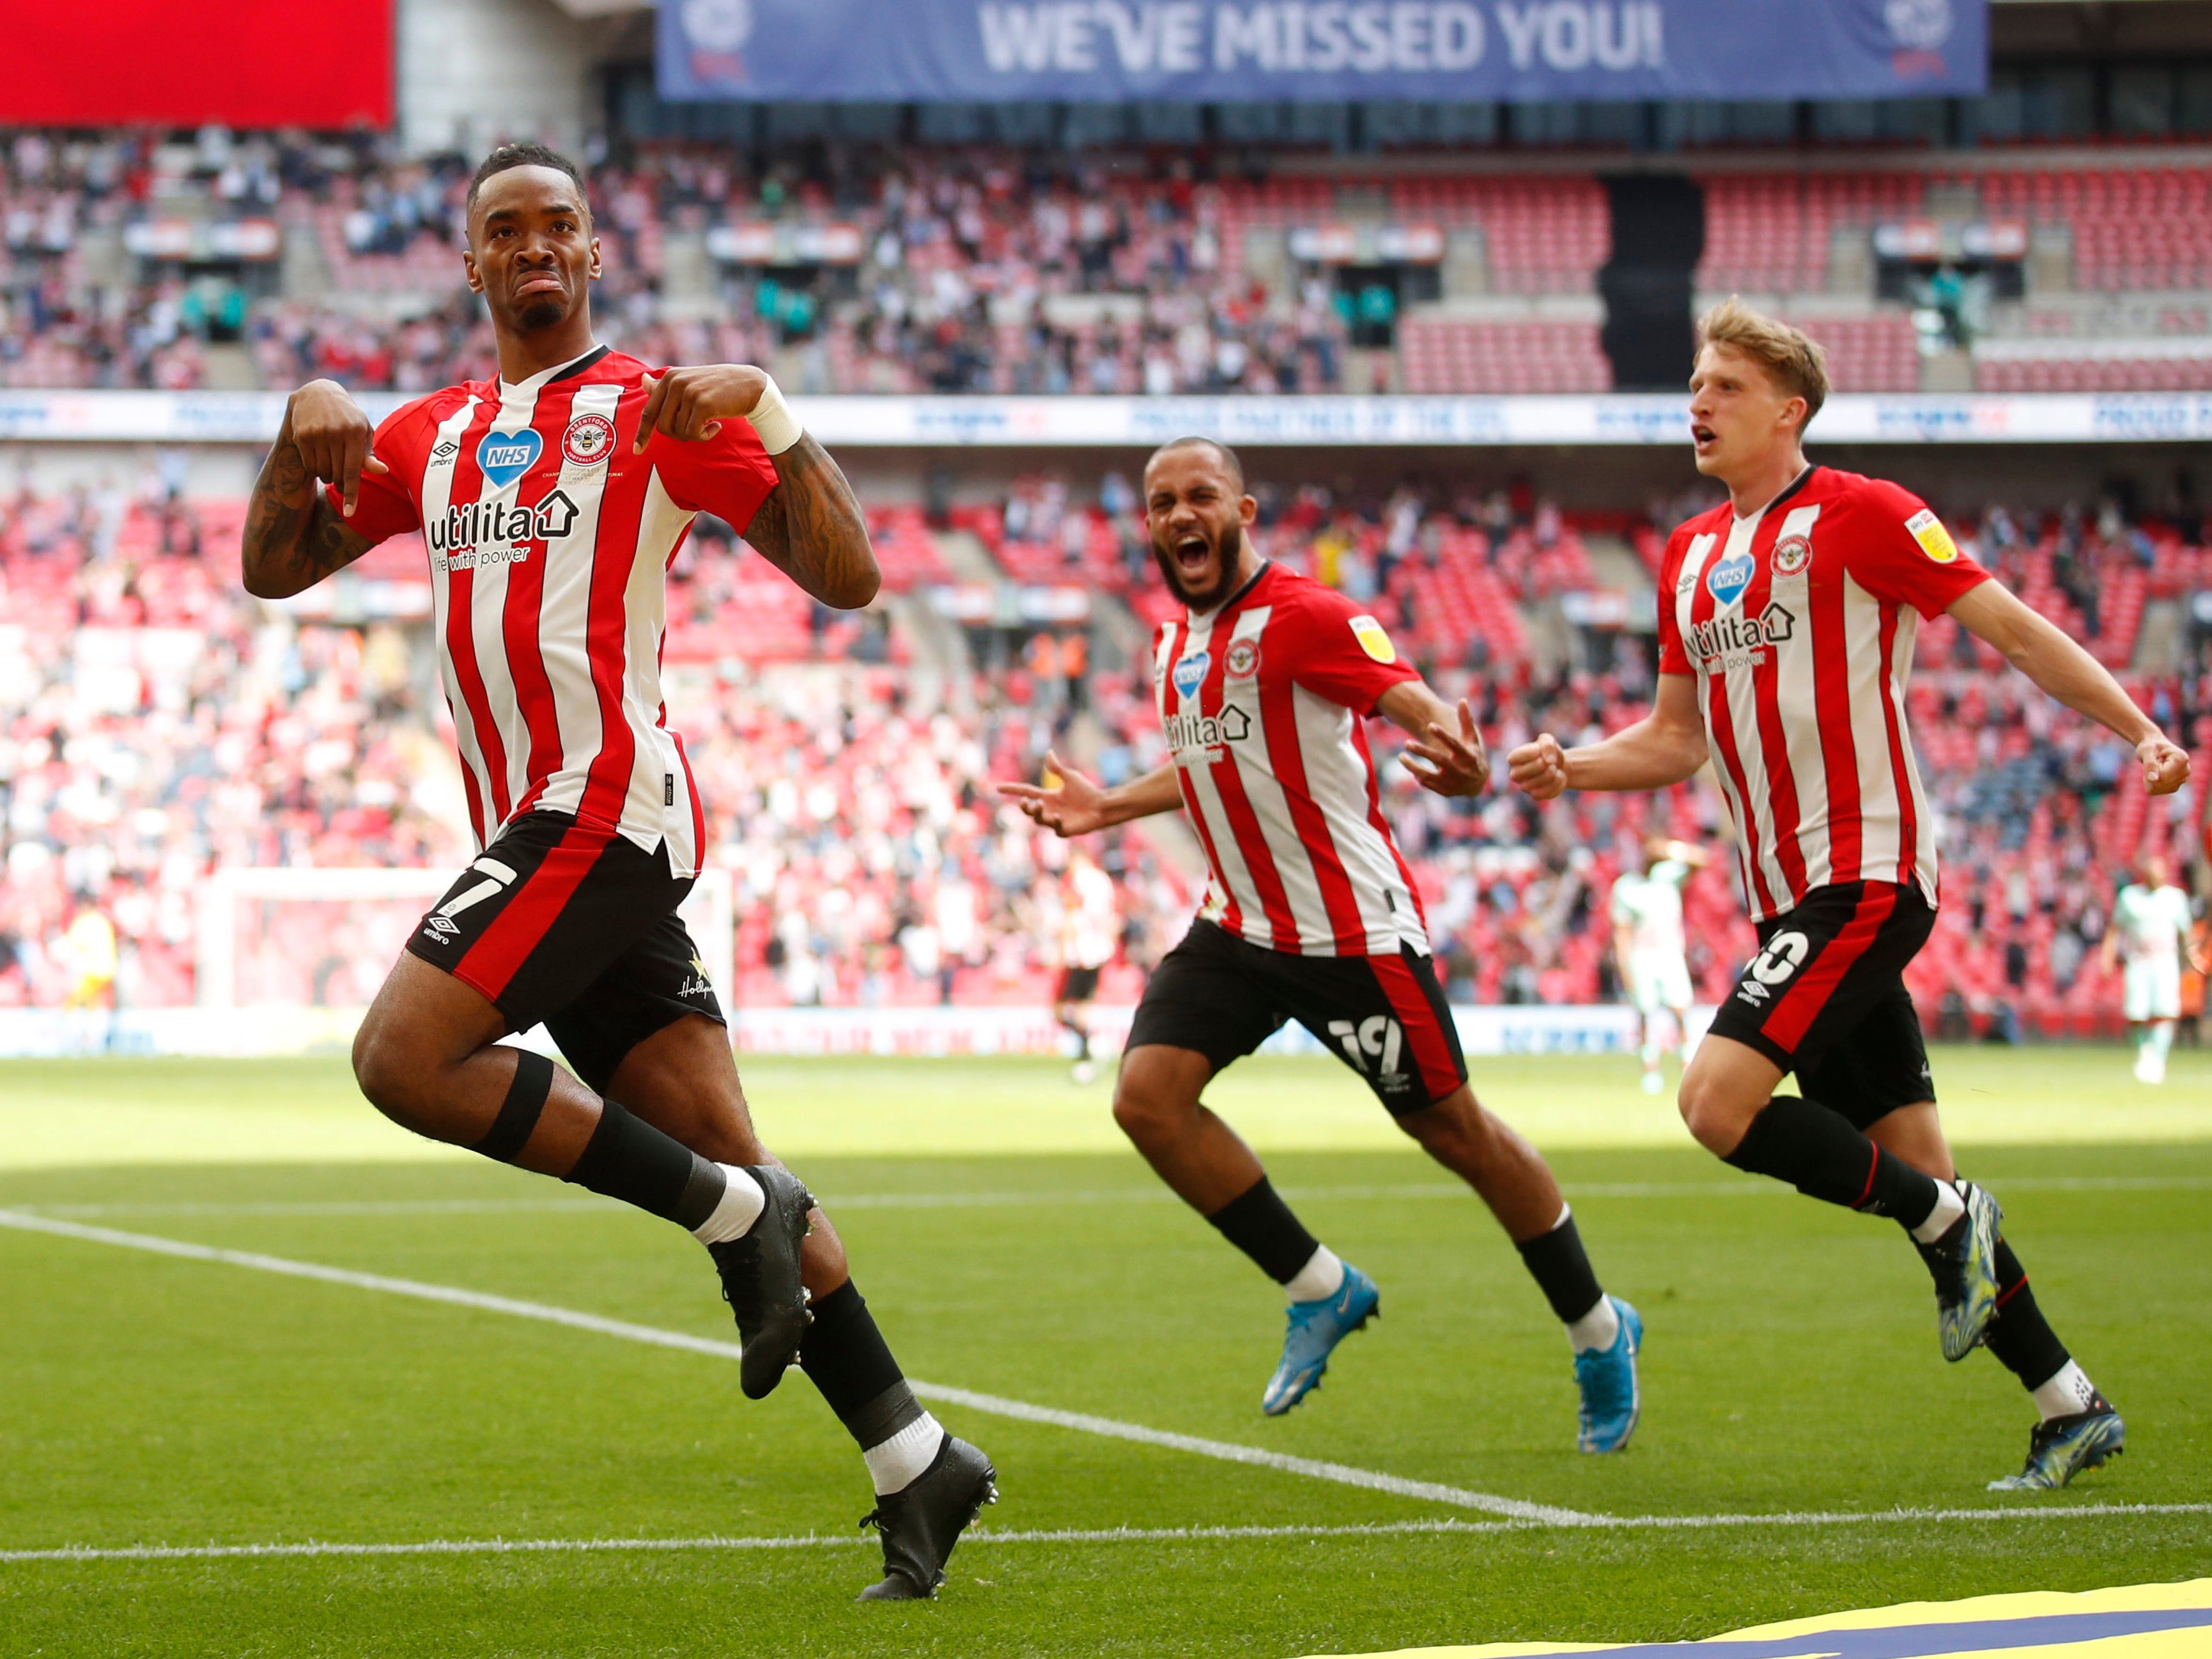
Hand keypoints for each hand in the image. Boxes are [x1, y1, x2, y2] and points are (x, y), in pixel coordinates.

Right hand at [285, 380, 386, 516]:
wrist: (318, 393)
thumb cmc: (348, 418)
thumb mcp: (362, 431)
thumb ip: (369, 454)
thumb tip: (383, 472)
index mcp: (356, 432)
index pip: (353, 471)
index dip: (351, 494)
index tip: (350, 513)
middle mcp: (336, 432)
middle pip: (337, 475)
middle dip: (341, 484)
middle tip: (342, 481)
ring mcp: (317, 433)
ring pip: (323, 472)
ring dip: (328, 476)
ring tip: (331, 463)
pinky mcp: (301, 435)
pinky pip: (310, 466)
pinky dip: (315, 469)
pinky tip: (319, 457)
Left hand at [633, 364, 769, 451]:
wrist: (750, 385)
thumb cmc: (719, 387)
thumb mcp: (690, 382)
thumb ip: (666, 386)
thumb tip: (643, 381)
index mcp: (669, 377)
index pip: (649, 412)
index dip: (642, 434)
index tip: (637, 451)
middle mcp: (675, 382)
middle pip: (663, 426)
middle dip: (678, 435)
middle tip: (696, 430)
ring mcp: (688, 392)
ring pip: (678, 431)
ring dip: (694, 435)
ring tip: (709, 425)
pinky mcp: (702, 404)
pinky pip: (693, 433)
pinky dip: (705, 436)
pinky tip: (717, 427)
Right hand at [996, 750, 1109, 836]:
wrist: (1102, 806)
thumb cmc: (1087, 792)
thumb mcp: (1070, 777)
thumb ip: (1057, 768)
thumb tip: (1049, 752)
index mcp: (1048, 796)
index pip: (1026, 791)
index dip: (1012, 789)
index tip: (998, 787)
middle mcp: (1048, 809)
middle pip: (1028, 809)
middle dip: (1025, 807)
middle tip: (1028, 802)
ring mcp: (1055, 821)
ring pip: (1038, 820)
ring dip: (1037, 813)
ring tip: (1041, 806)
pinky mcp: (1064, 830)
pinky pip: (1054, 828)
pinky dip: (1053, 822)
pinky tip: (1058, 816)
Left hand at [1402, 698, 1488, 797]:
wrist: (1478, 783)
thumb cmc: (1473, 754)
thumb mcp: (1472, 739)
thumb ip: (1466, 721)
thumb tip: (1462, 700)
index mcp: (1469, 756)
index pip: (1454, 744)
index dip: (1442, 735)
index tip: (1430, 725)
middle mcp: (1461, 771)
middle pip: (1439, 759)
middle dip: (1422, 751)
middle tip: (1406, 742)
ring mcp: (1452, 783)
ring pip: (1429, 775)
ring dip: (1413, 767)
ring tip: (1401, 756)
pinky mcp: (1445, 791)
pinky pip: (1428, 784)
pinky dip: (1419, 777)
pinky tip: (1412, 769)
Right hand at [1506, 733, 1569, 800]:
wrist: (1559, 765)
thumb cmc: (1548, 751)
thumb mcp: (1548, 740)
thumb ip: (1547, 744)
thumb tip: (1549, 761)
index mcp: (1514, 758)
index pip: (1512, 759)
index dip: (1530, 754)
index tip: (1540, 749)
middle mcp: (1515, 774)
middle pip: (1518, 774)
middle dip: (1540, 766)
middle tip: (1552, 762)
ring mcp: (1524, 786)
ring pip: (1531, 786)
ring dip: (1550, 775)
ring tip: (1556, 769)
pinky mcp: (1535, 795)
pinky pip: (1542, 794)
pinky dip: (1555, 784)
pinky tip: (1559, 777)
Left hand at [2139, 734, 2190, 795]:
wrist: (2154, 749)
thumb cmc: (2150, 747)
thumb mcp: (2146, 751)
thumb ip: (2149, 764)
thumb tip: (2153, 779)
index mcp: (2182, 759)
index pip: (2163, 776)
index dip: (2152, 769)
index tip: (2156, 757)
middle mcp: (2186, 771)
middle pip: (2161, 783)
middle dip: (2150, 775)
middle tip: (2154, 763)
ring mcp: (2182, 780)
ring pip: (2157, 789)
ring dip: (2150, 779)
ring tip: (2156, 767)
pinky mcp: (2175, 787)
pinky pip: (2155, 791)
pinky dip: (2150, 784)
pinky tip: (2155, 774)